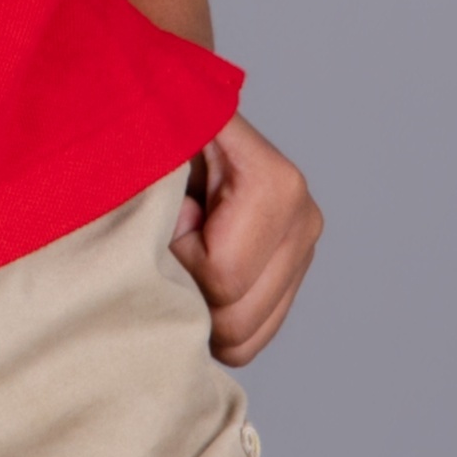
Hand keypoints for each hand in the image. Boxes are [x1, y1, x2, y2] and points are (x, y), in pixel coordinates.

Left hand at [171, 113, 321, 365]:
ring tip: (181, 250)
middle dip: (186, 287)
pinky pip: (253, 336)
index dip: (177, 253)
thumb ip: (160, 154)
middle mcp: (303, 219)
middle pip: (236, 320)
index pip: (223, 276)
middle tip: (168, 236)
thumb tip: (169, 192)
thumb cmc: (153, 128)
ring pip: (245, 338)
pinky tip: (194, 274)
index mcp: (276, 185)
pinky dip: (213, 321)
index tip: (166, 209)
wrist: (170, 118)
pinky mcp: (291, 274)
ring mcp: (302, 250)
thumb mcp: (152, 133)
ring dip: (198, 305)